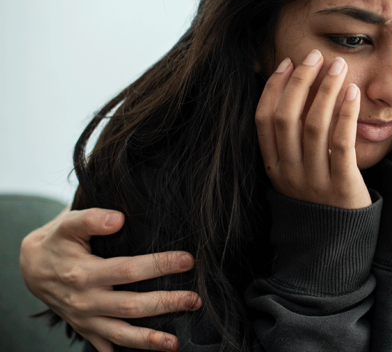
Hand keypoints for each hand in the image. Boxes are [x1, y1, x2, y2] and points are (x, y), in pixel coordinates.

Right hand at [19, 207, 201, 351]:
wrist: (31, 269)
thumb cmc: (58, 242)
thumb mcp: (68, 225)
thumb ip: (91, 218)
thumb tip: (118, 218)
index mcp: (84, 273)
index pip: (128, 270)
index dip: (159, 265)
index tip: (188, 260)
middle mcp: (86, 301)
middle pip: (132, 306)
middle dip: (166, 303)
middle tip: (194, 299)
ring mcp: (86, 320)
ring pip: (121, 334)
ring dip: (150, 340)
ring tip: (175, 343)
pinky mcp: (86, 330)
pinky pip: (108, 346)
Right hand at [255, 50, 370, 208]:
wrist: (340, 242)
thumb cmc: (320, 199)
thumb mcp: (297, 172)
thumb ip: (292, 141)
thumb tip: (294, 93)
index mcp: (273, 167)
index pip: (264, 119)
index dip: (274, 87)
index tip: (288, 62)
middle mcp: (288, 173)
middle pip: (286, 117)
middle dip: (300, 81)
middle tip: (316, 56)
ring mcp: (313, 180)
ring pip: (313, 126)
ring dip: (325, 91)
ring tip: (338, 67)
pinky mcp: (341, 186)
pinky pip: (341, 144)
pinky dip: (345, 114)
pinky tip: (353, 93)